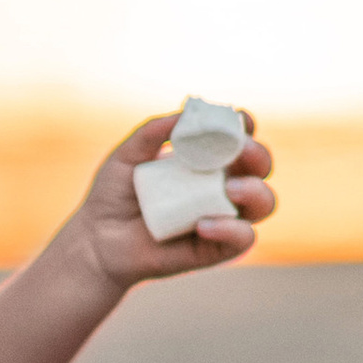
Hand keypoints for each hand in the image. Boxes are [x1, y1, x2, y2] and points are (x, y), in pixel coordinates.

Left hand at [74, 111, 275, 291]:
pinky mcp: (217, 247)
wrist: (98, 241)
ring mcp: (223, 216)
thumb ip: (153, 132)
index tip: (238, 119)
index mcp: (206, 159)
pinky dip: (231, 229)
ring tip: (229, 190)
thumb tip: (183, 115)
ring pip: (264, 202)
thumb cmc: (115, 195)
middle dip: (257, 154)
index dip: (244, 125)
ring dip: (255, 191)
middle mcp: (222, 185)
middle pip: (259, 166)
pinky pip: (242, 238)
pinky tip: (203, 225)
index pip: (237, 137)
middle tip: (239, 151)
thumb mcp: (127, 156)